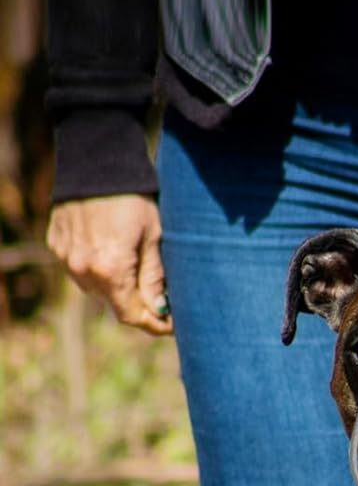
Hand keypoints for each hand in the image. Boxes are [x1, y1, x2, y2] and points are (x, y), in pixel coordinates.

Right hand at [46, 194, 173, 335]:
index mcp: (110, 270)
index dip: (154, 324)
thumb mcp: (155, 239)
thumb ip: (154, 278)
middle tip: (162, 299)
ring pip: (96, 288)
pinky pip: (80, 268)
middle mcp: (82, 268)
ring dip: (117, 287)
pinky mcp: (56, 243)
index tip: (173, 324)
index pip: (132, 315)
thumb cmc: (135, 198)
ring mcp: (66, 256)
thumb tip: (160, 310)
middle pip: (114, 304)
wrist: (96, 160)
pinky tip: (112, 251)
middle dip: (138, 305)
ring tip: (138, 271)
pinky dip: (97, 268)